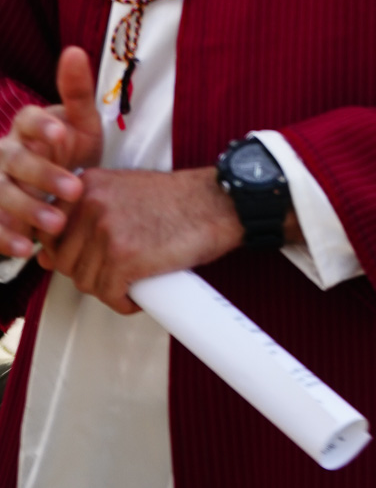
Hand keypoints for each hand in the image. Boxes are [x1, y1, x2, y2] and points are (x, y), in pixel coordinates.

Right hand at [0, 47, 104, 259]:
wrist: (62, 190)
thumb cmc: (70, 150)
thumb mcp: (81, 123)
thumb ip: (77, 92)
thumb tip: (75, 51)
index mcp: (28, 126)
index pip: (27, 119)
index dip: (42, 126)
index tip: (62, 133)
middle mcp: (6, 152)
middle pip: (16, 160)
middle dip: (44, 175)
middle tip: (75, 190)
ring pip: (2, 192)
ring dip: (26, 209)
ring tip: (56, 224)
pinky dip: (6, 236)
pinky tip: (26, 247)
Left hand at [37, 166, 243, 313]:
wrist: (217, 202)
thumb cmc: (177, 200)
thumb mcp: (121, 193)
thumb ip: (84, 215)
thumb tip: (46, 255)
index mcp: (87, 185)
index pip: (51, 234)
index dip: (69, 254)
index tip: (88, 257)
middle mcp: (91, 204)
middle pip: (66, 263)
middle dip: (91, 273)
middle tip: (118, 269)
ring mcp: (106, 230)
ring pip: (87, 283)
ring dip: (109, 289)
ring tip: (132, 279)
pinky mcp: (124, 257)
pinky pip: (110, 296)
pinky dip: (125, 302)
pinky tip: (139, 292)